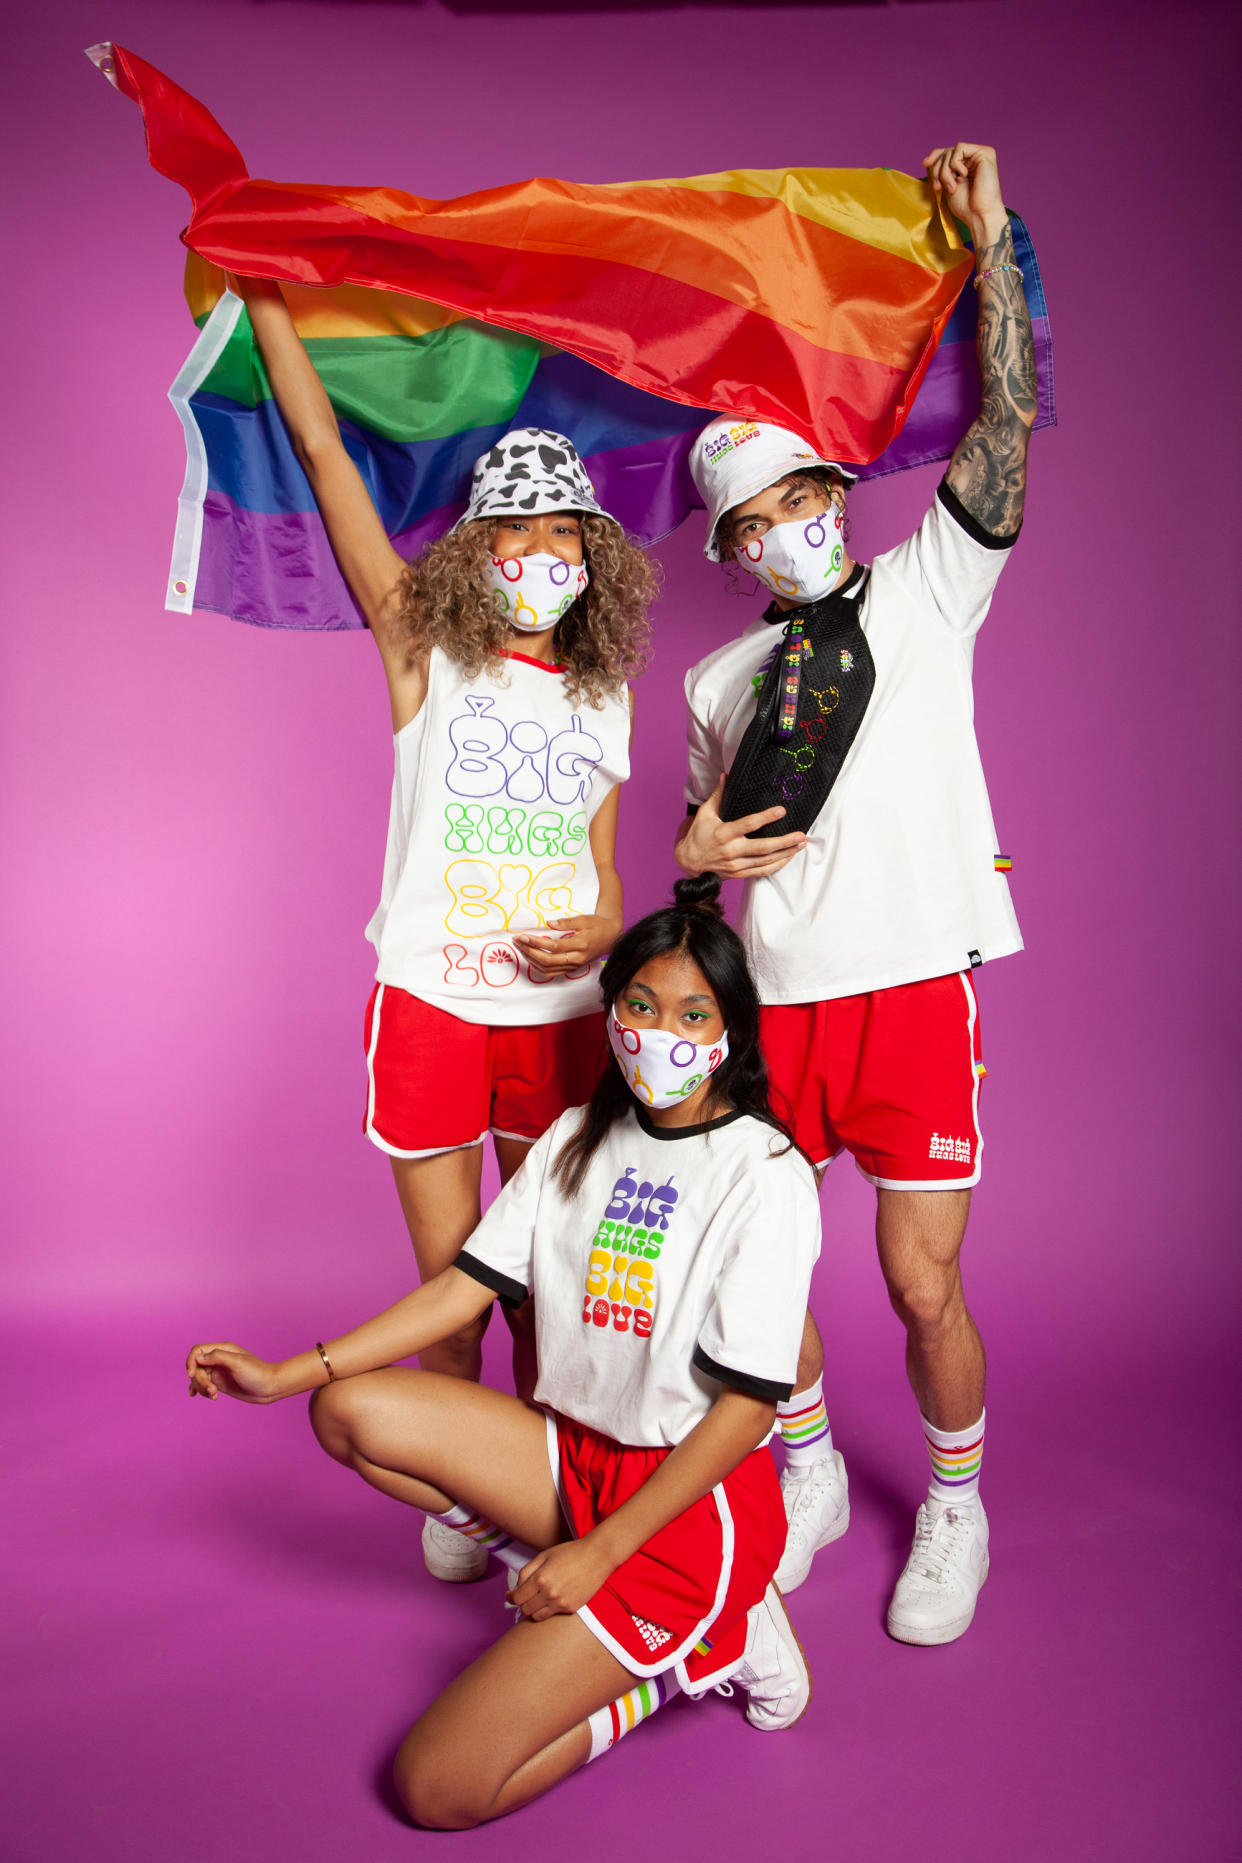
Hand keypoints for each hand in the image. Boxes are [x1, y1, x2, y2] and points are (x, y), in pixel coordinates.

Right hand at [186, 1342, 282, 1403]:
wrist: (270, 1387)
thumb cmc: (257, 1373)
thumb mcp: (237, 1363)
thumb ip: (217, 1357)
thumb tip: (198, 1358)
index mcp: (222, 1350)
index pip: (197, 1351)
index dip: (191, 1362)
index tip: (191, 1375)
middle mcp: (219, 1359)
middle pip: (196, 1367)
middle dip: (200, 1380)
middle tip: (213, 1390)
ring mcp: (219, 1372)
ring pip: (199, 1378)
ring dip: (202, 1388)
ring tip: (214, 1395)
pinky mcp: (220, 1383)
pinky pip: (204, 1385)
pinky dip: (200, 1390)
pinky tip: (196, 1395)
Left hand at [506, 1537, 616, 1620]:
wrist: (597, 1556)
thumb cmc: (570, 1552)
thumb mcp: (544, 1555)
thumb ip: (527, 1571)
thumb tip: (518, 1586)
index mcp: (540, 1578)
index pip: (517, 1597)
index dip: (510, 1597)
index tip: (510, 1595)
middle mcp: (549, 1594)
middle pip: (525, 1609)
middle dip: (522, 1603)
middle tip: (524, 1596)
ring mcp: (560, 1603)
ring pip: (537, 1616)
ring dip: (533, 1609)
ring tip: (537, 1600)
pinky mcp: (571, 1608)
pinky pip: (552, 1614)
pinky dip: (549, 1609)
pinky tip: (553, 1598)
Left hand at [511, 913, 617, 970]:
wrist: (611, 937)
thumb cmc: (597, 925)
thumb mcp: (584, 919)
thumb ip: (566, 922)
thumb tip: (548, 923)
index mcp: (581, 944)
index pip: (554, 946)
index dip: (536, 942)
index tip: (523, 936)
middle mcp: (577, 958)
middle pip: (548, 960)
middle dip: (529, 951)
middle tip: (517, 941)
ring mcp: (574, 966)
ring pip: (548, 969)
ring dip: (531, 960)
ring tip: (520, 948)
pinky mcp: (572, 969)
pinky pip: (551, 973)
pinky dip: (538, 967)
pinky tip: (530, 957)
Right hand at [676, 777, 805, 879]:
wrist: (689, 862)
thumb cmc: (698, 836)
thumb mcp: (705, 814)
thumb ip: (718, 796)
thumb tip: (726, 776)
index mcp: (724, 833)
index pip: (748, 824)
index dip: (766, 817)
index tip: (781, 810)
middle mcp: (731, 850)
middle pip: (762, 847)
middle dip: (784, 841)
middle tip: (800, 835)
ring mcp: (736, 864)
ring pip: (765, 860)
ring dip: (785, 853)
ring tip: (800, 844)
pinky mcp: (739, 874)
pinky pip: (762, 871)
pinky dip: (777, 865)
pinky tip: (788, 857)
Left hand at [922, 143, 1006, 246]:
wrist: (980, 215)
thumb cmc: (966, 207)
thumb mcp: (947, 186)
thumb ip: (941, 172)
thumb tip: (927, 161)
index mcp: (966, 165)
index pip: (947, 153)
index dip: (935, 156)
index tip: (925, 164)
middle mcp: (974, 158)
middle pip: (946, 152)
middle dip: (938, 170)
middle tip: (938, 188)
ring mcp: (980, 154)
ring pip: (951, 151)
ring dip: (945, 171)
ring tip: (952, 188)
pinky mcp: (985, 153)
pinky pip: (960, 148)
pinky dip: (955, 163)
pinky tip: (964, 175)